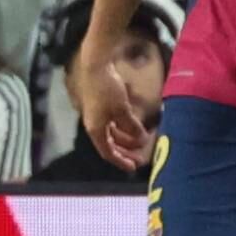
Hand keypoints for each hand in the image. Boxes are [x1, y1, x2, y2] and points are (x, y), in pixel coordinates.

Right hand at [75, 32, 151, 170]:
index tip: (133, 168)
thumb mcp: (122, 110)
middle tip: (139, 158)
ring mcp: (97, 115)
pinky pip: (113, 123)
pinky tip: (134, 127)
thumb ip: (131, 127)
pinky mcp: (101, 106)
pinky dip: (123, 128)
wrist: (95, 67)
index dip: (120, 161)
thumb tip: (141, 141)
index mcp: (95, 129)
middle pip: (110, 144)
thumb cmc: (107, 90)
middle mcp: (94, 125)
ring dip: (126, 139)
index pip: (107, 152)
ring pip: (112, 133)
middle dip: (125, 152)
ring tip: (141, 142)